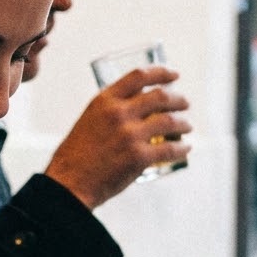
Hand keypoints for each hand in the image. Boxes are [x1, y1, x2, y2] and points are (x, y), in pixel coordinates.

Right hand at [43, 66, 191, 208]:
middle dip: (178, 99)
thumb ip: (110, 110)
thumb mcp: (89, 120)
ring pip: (169, 122)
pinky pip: (170, 149)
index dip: (161, 73)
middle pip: (160, 97)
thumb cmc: (75, 155)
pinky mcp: (139, 157)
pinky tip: (185, 149)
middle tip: (185, 103)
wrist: (69, 183)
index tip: (174, 76)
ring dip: (183, 123)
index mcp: (104, 101)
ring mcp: (130, 135)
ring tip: (187, 126)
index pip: (139, 76)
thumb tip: (136, 106)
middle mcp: (119, 113)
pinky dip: (182, 149)